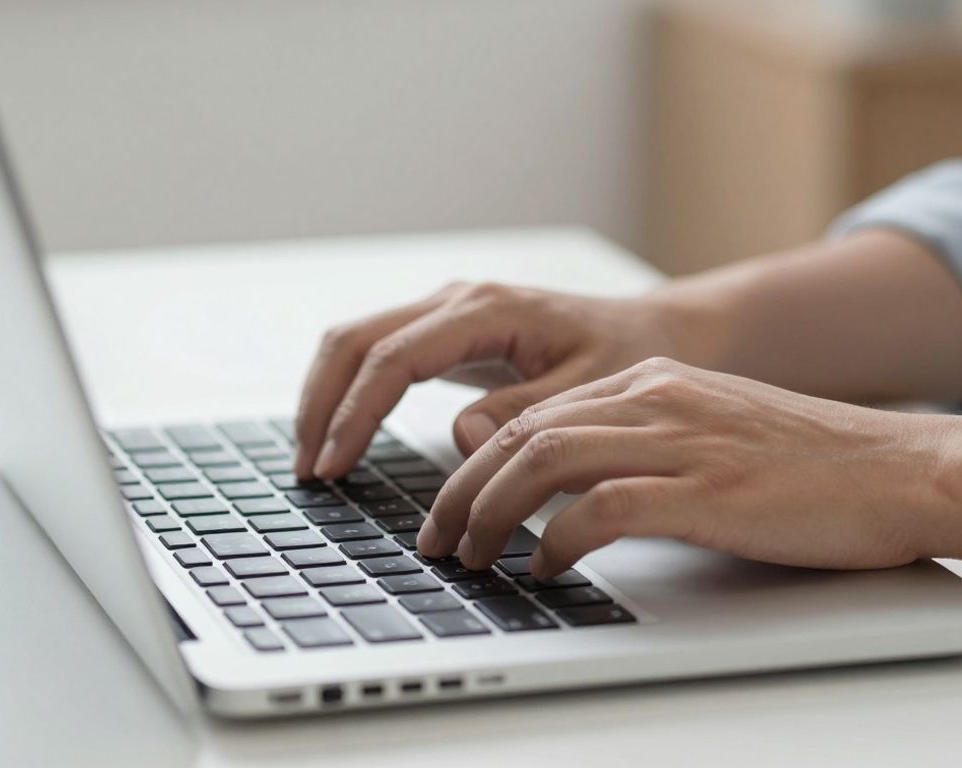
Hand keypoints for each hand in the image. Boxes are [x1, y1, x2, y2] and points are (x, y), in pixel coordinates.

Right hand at [294, 282, 694, 478]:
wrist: (652, 331)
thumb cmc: (627, 357)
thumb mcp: (591, 392)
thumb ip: (527, 413)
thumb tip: (463, 437)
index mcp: (489, 310)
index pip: (394, 359)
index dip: (356, 413)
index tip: (334, 465)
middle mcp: (458, 301)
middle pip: (355, 340)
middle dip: (321, 404)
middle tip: (309, 471)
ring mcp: (448, 312)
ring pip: (357, 341)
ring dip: (326, 397)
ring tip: (314, 461)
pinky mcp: (447, 333)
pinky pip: (378, 354)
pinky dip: (351, 392)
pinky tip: (343, 436)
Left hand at [417, 357, 942, 577]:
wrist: (904, 469)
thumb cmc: (815, 467)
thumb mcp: (714, 435)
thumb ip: (645, 445)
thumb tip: (576, 492)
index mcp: (655, 381)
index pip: (536, 412)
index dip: (478, 462)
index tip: (453, 505)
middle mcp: (657, 398)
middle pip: (522, 434)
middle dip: (463, 490)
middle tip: (437, 539)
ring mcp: (682, 440)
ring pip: (544, 460)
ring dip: (491, 513)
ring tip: (472, 556)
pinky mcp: (707, 490)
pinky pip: (602, 508)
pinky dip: (558, 539)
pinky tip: (546, 567)